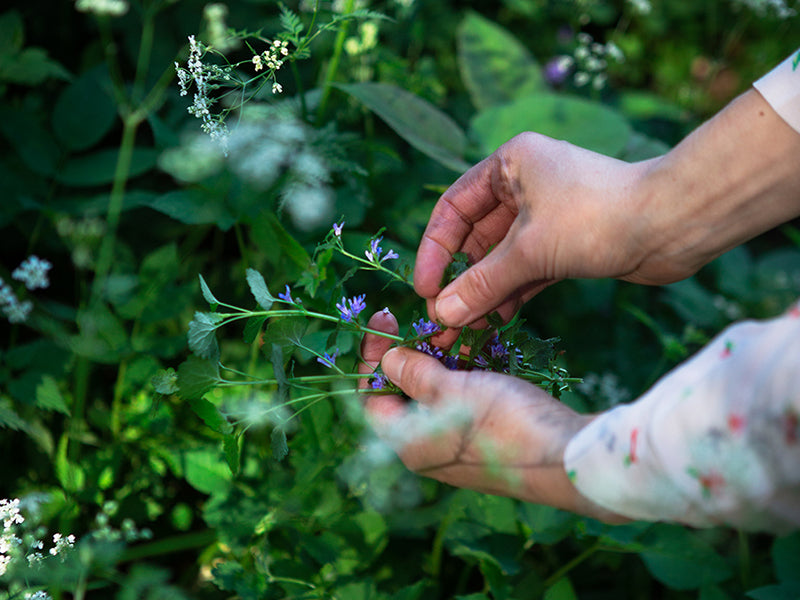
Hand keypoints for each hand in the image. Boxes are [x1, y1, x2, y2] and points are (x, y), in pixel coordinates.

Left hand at [358, 310, 625, 521]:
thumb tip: (387, 360)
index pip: (372, 397)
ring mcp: (458, 444)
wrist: (565, 455)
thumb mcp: (450, 389)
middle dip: (411, 355)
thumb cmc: (501, 423)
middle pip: (404, 395)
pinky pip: (463, 400)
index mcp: (409, 444)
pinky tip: (476, 349)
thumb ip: (414, 373)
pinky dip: (464, 374)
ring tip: (452, 330)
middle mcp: (429, 448)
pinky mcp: (486, 436)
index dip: (373, 358)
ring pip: (437, 394)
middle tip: (420, 322)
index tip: (384, 321)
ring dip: (441, 361)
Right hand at [415, 132, 657, 328]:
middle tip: (441, 319)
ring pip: (501, 258)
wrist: (674, 225)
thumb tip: (442, 314)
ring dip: (484, 293)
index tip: (425, 289)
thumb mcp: (530, 250)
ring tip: (464, 330)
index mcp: (510, 164)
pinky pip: (526, 271)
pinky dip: (511, 294)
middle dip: (460, 280)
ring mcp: (546, 216)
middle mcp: (525, 185)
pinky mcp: (566, 244)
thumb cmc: (597, 217)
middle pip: (476, 237)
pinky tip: (495, 322)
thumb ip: (483, 283)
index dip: (434, 250)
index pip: (454, 208)